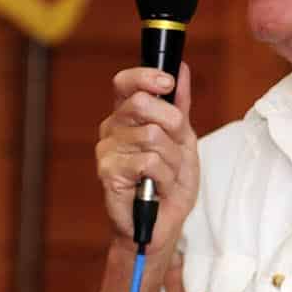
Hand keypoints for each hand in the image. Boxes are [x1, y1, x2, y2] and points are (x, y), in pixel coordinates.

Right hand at [96, 65, 199, 254]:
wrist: (164, 222)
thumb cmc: (170, 182)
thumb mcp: (183, 139)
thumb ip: (180, 105)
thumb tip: (180, 69)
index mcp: (128, 116)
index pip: (126, 82)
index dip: (146, 76)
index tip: (168, 84)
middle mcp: (113, 128)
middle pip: (142, 104)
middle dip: (172, 124)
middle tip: (176, 145)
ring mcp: (107, 150)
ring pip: (152, 136)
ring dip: (172, 159)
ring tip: (167, 174)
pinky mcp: (108, 172)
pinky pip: (148, 162)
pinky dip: (165, 176)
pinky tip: (158, 187)